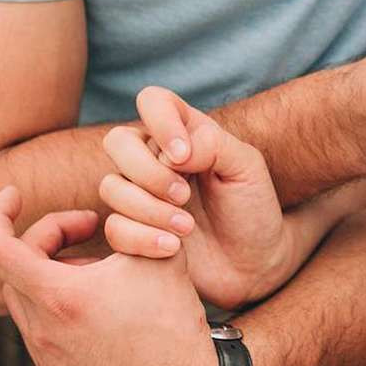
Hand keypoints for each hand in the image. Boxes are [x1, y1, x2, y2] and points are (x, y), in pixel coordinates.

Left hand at [0, 185, 217, 365]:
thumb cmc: (174, 315)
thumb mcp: (158, 251)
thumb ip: (127, 217)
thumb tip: (112, 198)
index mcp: (61, 297)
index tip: (13, 194)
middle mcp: (43, 331)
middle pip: (15, 268)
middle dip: (47, 238)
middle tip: (89, 226)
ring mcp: (45, 358)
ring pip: (24, 299)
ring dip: (50, 273)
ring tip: (95, 268)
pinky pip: (38, 329)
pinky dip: (56, 305)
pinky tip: (96, 303)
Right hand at [101, 86, 365, 310]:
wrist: (253, 264)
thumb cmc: (252, 208)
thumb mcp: (247, 168)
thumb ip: (213, 145)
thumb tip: (174, 150)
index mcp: (185, 133)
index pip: (153, 101)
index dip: (160, 123)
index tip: (184, 156)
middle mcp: (154, 159)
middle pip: (117, 141)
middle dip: (148, 172)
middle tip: (184, 196)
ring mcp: (139, 195)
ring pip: (111, 186)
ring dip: (149, 209)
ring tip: (187, 228)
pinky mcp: (131, 231)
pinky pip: (113, 228)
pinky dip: (142, 239)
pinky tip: (174, 249)